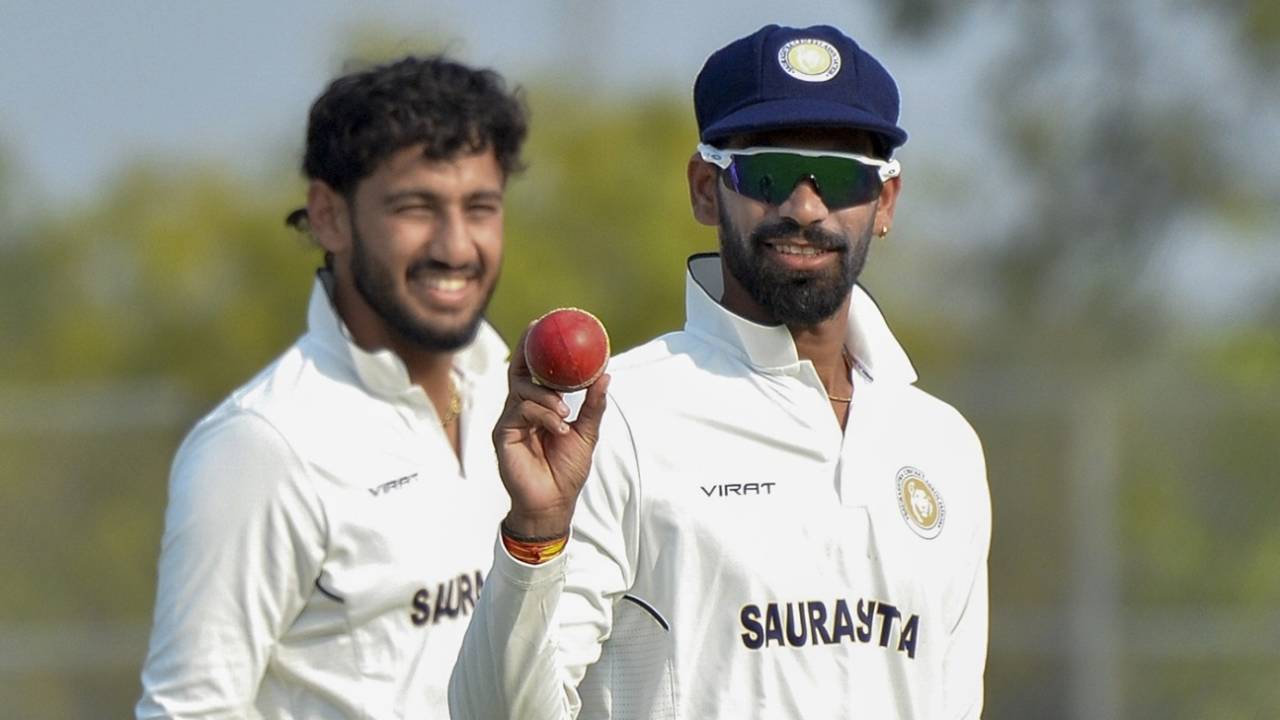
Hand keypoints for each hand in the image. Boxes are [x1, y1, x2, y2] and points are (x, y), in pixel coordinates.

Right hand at [492, 324, 609, 538]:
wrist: (553, 502)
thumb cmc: (566, 471)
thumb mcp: (586, 433)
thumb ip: (593, 405)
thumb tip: (606, 375)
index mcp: (538, 407)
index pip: (533, 371)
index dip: (535, 347)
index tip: (542, 324)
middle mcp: (520, 409)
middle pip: (520, 372)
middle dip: (528, 350)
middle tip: (538, 332)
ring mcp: (510, 421)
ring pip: (523, 390)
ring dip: (547, 397)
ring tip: (564, 413)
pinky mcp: (503, 434)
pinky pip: (521, 411)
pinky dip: (543, 416)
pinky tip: (558, 428)